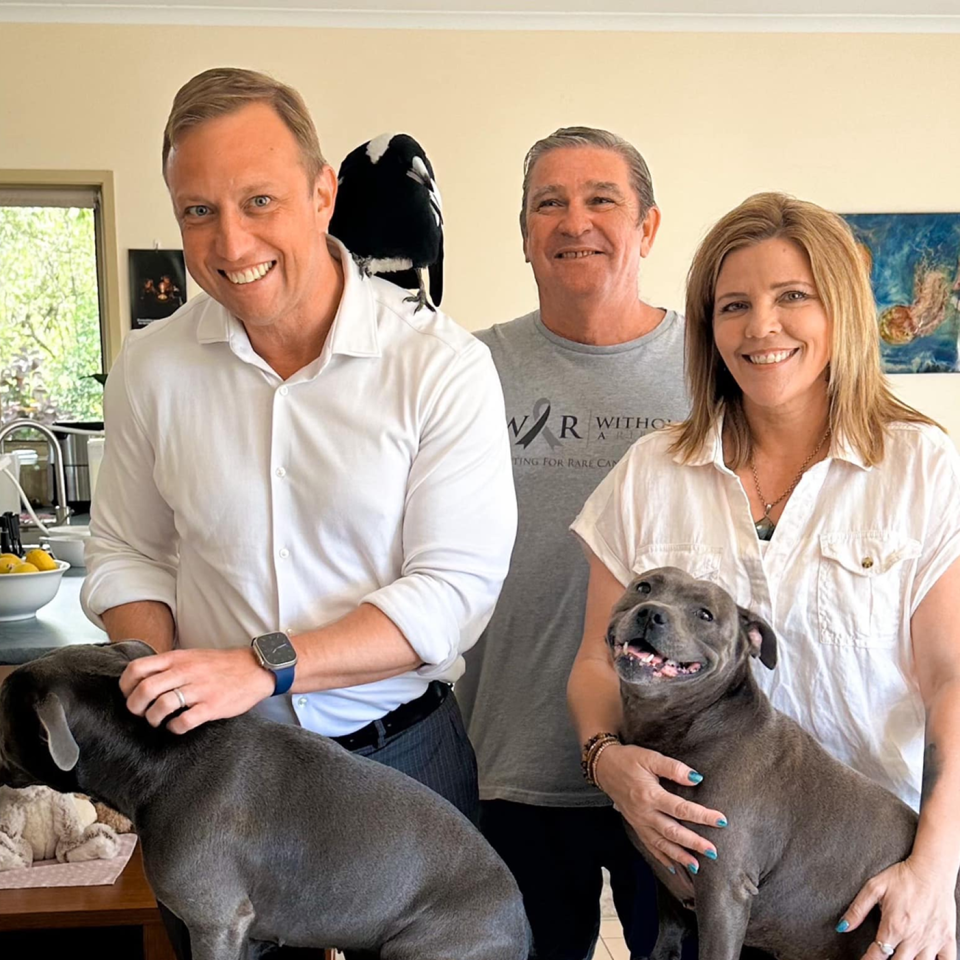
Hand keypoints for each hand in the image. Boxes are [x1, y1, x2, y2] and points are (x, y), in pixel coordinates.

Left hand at [119, 648, 274, 733]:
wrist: (255, 669)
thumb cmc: (221, 665)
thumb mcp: (193, 656)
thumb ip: (170, 665)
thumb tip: (143, 680)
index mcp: (178, 658)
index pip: (137, 668)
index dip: (126, 685)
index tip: (129, 695)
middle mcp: (186, 672)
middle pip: (145, 689)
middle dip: (135, 707)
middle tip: (140, 713)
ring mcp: (199, 689)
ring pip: (161, 706)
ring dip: (153, 719)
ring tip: (158, 721)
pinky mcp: (212, 706)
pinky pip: (184, 721)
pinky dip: (175, 728)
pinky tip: (177, 726)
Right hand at [594, 742, 727, 873]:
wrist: (604, 766)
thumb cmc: (628, 759)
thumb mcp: (650, 757)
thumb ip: (673, 768)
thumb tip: (696, 778)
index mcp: (650, 795)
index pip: (681, 809)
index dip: (702, 816)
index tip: (721, 820)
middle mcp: (644, 813)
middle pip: (673, 831)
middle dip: (694, 843)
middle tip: (713, 851)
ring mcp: (638, 822)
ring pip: (661, 843)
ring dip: (679, 856)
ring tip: (696, 867)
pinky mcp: (635, 825)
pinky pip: (649, 845)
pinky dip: (661, 857)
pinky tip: (672, 866)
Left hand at [838, 857, 957, 959]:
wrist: (932, 871)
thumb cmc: (902, 877)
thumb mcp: (874, 888)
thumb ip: (857, 909)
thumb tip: (842, 927)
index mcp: (893, 927)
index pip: (877, 955)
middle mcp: (913, 938)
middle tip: (883, 958)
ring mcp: (932, 941)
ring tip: (901, 958)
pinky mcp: (948, 939)